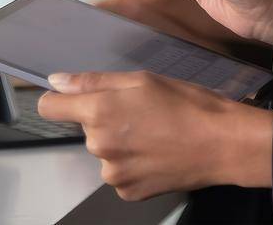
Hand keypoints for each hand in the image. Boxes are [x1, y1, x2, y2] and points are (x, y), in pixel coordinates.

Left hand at [37, 71, 272, 199]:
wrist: (222, 144)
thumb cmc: (186, 104)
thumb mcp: (141, 80)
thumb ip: (93, 81)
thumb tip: (56, 81)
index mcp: (99, 111)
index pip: (50, 108)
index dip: (59, 100)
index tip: (74, 98)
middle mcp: (99, 145)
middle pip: (85, 128)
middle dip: (105, 119)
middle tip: (141, 112)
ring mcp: (113, 173)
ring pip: (104, 151)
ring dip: (120, 143)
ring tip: (154, 134)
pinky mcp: (128, 192)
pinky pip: (119, 173)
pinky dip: (133, 165)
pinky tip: (156, 155)